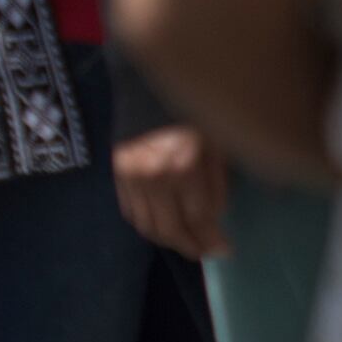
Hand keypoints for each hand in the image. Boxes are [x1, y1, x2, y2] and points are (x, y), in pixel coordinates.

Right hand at [113, 123, 232, 260]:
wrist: (148, 89)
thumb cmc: (191, 113)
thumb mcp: (216, 142)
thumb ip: (218, 182)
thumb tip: (215, 216)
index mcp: (184, 164)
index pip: (198, 217)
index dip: (212, 238)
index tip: (226, 250)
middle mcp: (153, 175)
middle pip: (170, 228)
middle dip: (190, 246)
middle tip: (205, 252)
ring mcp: (130, 176)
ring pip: (147, 225)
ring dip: (168, 241)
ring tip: (186, 243)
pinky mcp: (116, 173)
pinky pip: (130, 212)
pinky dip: (147, 226)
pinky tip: (163, 226)